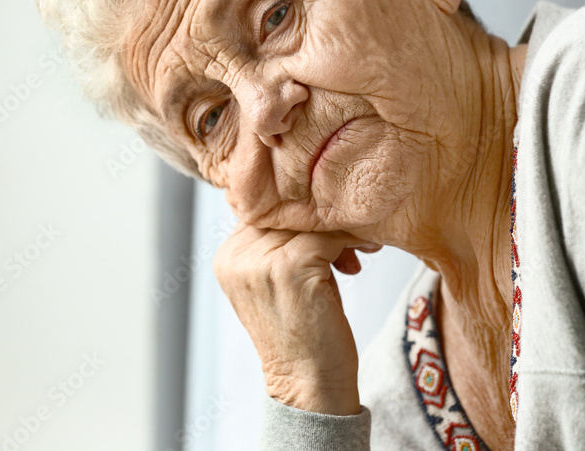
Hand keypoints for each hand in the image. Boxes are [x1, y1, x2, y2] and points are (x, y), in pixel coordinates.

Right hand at [212, 221, 380, 414]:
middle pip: (288, 211)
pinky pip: (330, 235)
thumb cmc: (302, 333)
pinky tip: (356, 264)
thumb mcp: (277, 282)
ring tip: (356, 255)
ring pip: (311, 219)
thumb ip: (278, 244)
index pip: (267, 210)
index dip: (302, 218)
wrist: (308, 384)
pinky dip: (351, 244)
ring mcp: (260, 260)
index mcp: (228, 256)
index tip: (332, 234)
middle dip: (324, 222)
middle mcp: (236, 255)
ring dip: (342, 232)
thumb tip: (307, 201)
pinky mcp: (291, 266)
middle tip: (353, 242)